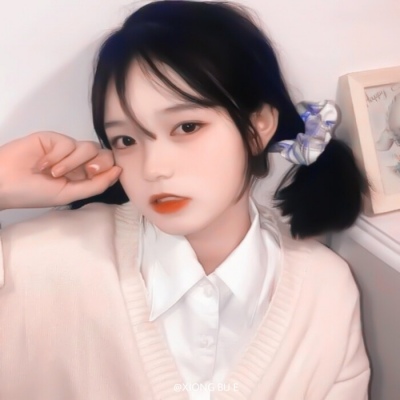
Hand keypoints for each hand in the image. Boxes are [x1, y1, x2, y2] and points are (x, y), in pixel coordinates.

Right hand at [0, 131, 121, 209]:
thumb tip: (119, 171)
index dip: (110, 169)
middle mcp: (77, 162)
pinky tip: (41, 165)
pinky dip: (57, 156)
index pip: (107, 168)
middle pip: (103, 153)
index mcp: (82, 177)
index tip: (102, 174)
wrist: (3, 183)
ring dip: (73, 163)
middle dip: (98, 163)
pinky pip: (68, 142)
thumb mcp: (68, 194)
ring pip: (88, 147)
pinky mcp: (54, 138)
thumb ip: (95, 185)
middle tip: (85, 172)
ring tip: (53, 173)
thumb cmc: (33, 193)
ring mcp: (66, 149)